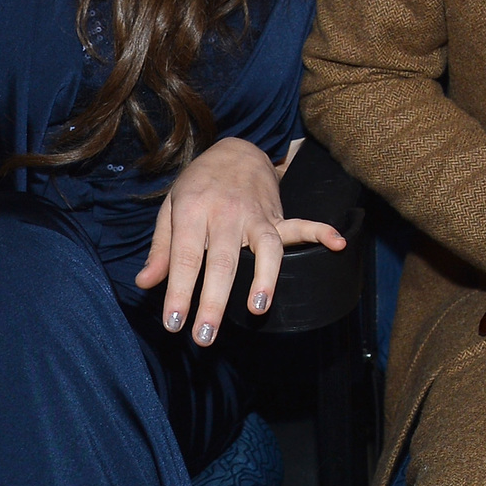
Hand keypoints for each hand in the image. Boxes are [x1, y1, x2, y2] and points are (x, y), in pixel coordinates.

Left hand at [134, 137, 346, 344]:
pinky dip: (321, 232)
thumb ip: (161, 248)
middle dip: (213, 301)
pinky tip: (338, 243)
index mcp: (193, 211)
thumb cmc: (199, 185)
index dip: (179, 291)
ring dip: (263, 278)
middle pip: (221, 261)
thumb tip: (146, 282)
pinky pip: (301, 224)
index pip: (184, 257)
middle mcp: (226, 213)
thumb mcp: (170, 208)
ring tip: (257, 309)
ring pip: (263, 248)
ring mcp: (255, 215)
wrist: (235, 150)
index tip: (174, 323)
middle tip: (204, 336)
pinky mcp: (277, 215)